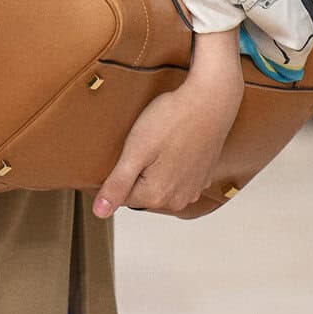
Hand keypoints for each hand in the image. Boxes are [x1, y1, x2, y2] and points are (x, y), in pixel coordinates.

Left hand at [94, 27, 242, 217]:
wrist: (211, 101)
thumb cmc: (172, 120)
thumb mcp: (135, 151)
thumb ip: (117, 185)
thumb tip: (100, 212)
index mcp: (156, 196)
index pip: (121, 196)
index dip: (119, 171)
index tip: (129, 150)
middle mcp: (177, 200)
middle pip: (141, 193)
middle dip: (138, 171)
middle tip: (146, 144)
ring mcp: (193, 189)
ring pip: (160, 185)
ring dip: (155, 169)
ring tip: (161, 143)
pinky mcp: (203, 177)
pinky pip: (177, 177)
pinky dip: (173, 165)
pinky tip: (176, 145)